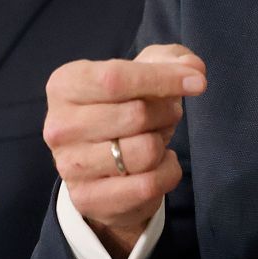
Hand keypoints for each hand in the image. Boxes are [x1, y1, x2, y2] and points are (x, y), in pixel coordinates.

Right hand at [44, 43, 205, 258]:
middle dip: (167, 112)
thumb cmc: (123, 105)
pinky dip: (168, 172)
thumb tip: (194, 69)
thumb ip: (170, 60)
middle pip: (136, 114)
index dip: (162, 78)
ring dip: (164, 142)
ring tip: (156, 138)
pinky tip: (159, 164)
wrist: (102, 164)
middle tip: (167, 114)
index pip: (116, 78)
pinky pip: (148, 185)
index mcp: (65, 84)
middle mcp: (59, 125)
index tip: (198, 82)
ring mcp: (69, 166)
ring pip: (145, 151)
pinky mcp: (87, 198)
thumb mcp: (143, 71)